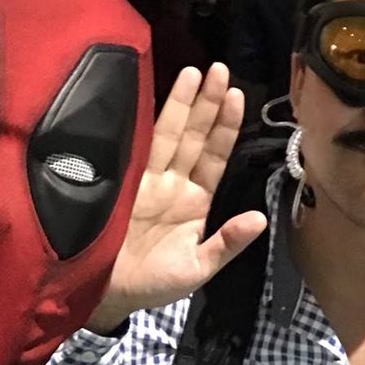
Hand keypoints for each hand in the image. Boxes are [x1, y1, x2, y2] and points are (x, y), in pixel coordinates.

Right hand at [87, 63, 268, 333]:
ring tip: (193, 71)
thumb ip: (227, 244)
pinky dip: (143, 124)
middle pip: (193, 136)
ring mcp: (145, 181)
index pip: (214, 156)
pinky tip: (149, 95)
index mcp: (194, 201)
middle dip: (206, 103)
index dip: (224, 127)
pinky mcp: (120, 184)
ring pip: (167, 135)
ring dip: (180, 104)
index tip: (235, 95)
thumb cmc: (154, 285)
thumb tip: (260, 219)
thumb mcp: (197, 268)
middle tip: (218, 68)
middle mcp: (172, 184)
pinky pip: (136, 149)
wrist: (105, 296)